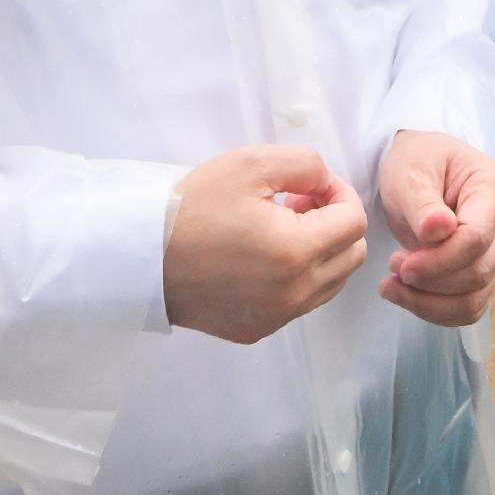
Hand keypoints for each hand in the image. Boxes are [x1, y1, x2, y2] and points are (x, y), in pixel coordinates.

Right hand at [162, 145, 368, 344]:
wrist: (140, 257)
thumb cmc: (192, 208)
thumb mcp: (249, 164)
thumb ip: (304, 164)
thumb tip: (326, 182)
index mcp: (297, 251)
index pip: (354, 222)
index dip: (340, 194)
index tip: (310, 186)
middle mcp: (294, 293)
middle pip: (351, 256)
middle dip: (335, 223)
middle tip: (296, 204)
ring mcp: (276, 317)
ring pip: (331, 283)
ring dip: (320, 252)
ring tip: (280, 229)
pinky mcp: (257, 330)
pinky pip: (300, 303)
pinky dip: (298, 278)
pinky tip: (263, 258)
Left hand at [375, 130, 494, 326]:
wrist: (418, 164)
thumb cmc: (416, 160)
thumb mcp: (410, 172)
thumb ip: (423, 203)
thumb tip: (439, 231)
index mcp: (493, 186)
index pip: (477, 238)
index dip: (439, 260)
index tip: (399, 264)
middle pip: (480, 271)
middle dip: (432, 281)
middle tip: (393, 270)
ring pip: (477, 296)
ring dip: (431, 303)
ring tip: (393, 287)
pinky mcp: (485, 268)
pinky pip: (470, 306)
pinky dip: (438, 310)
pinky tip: (408, 297)